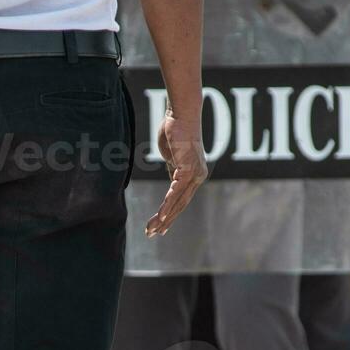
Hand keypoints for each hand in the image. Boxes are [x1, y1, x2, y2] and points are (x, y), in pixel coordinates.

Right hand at [146, 109, 207, 237]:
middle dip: (165, 222)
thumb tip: (172, 178)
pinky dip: (168, 204)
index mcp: (194, 176)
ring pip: (178, 202)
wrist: (180, 114)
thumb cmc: (175, 131)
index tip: (160, 227)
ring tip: (153, 229)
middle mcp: (198, 177)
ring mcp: (195, 174)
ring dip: (165, 217)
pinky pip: (176, 191)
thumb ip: (173, 169)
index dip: (170, 215)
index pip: (181, 200)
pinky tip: (162, 215)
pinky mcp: (188, 168)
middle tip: (152, 234)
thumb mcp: (172, 156)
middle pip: (180, 205)